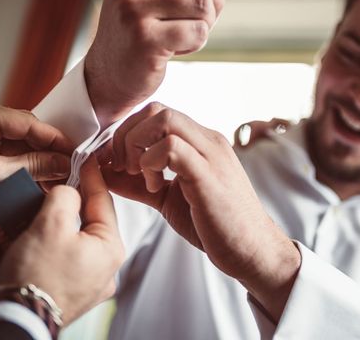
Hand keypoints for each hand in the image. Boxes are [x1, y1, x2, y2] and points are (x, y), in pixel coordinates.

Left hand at [0, 98, 73, 239]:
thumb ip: (35, 166)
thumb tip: (64, 162)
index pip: (29, 123)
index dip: (55, 139)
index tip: (75, 152)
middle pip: (28, 131)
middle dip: (48, 151)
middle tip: (69, 167)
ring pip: (22, 143)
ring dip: (38, 160)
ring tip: (57, 176)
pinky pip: (12, 152)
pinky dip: (26, 165)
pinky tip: (40, 178)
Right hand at [0, 156, 124, 325]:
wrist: (15, 320)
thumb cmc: (36, 277)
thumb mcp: (51, 223)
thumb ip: (65, 196)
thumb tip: (68, 192)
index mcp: (111, 249)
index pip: (102, 201)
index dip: (91, 176)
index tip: (85, 159)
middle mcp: (105, 269)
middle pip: (89, 221)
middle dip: (71, 203)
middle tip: (57, 185)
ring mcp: (88, 284)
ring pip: (75, 239)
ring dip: (59, 224)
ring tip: (41, 210)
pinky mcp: (69, 292)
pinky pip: (64, 258)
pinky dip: (52, 244)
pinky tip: (35, 237)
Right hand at [85, 0, 232, 128]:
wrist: (111, 72)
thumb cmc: (140, 25)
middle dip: (212, 0)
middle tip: (195, 18)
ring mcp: (131, 9)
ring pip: (204, 4)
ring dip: (204, 24)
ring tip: (183, 33)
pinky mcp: (143, 39)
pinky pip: (198, 32)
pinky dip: (196, 43)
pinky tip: (175, 49)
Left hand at [100, 103, 300, 321]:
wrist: (254, 251)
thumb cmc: (216, 225)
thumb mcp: (168, 198)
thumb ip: (138, 183)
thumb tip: (105, 172)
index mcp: (200, 142)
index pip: (157, 113)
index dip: (128, 133)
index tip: (116, 162)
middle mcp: (207, 141)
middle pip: (156, 109)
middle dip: (127, 135)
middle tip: (123, 167)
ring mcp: (210, 154)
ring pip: (164, 119)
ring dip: (137, 146)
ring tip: (139, 176)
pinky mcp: (208, 175)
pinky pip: (172, 147)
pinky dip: (151, 163)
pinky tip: (154, 187)